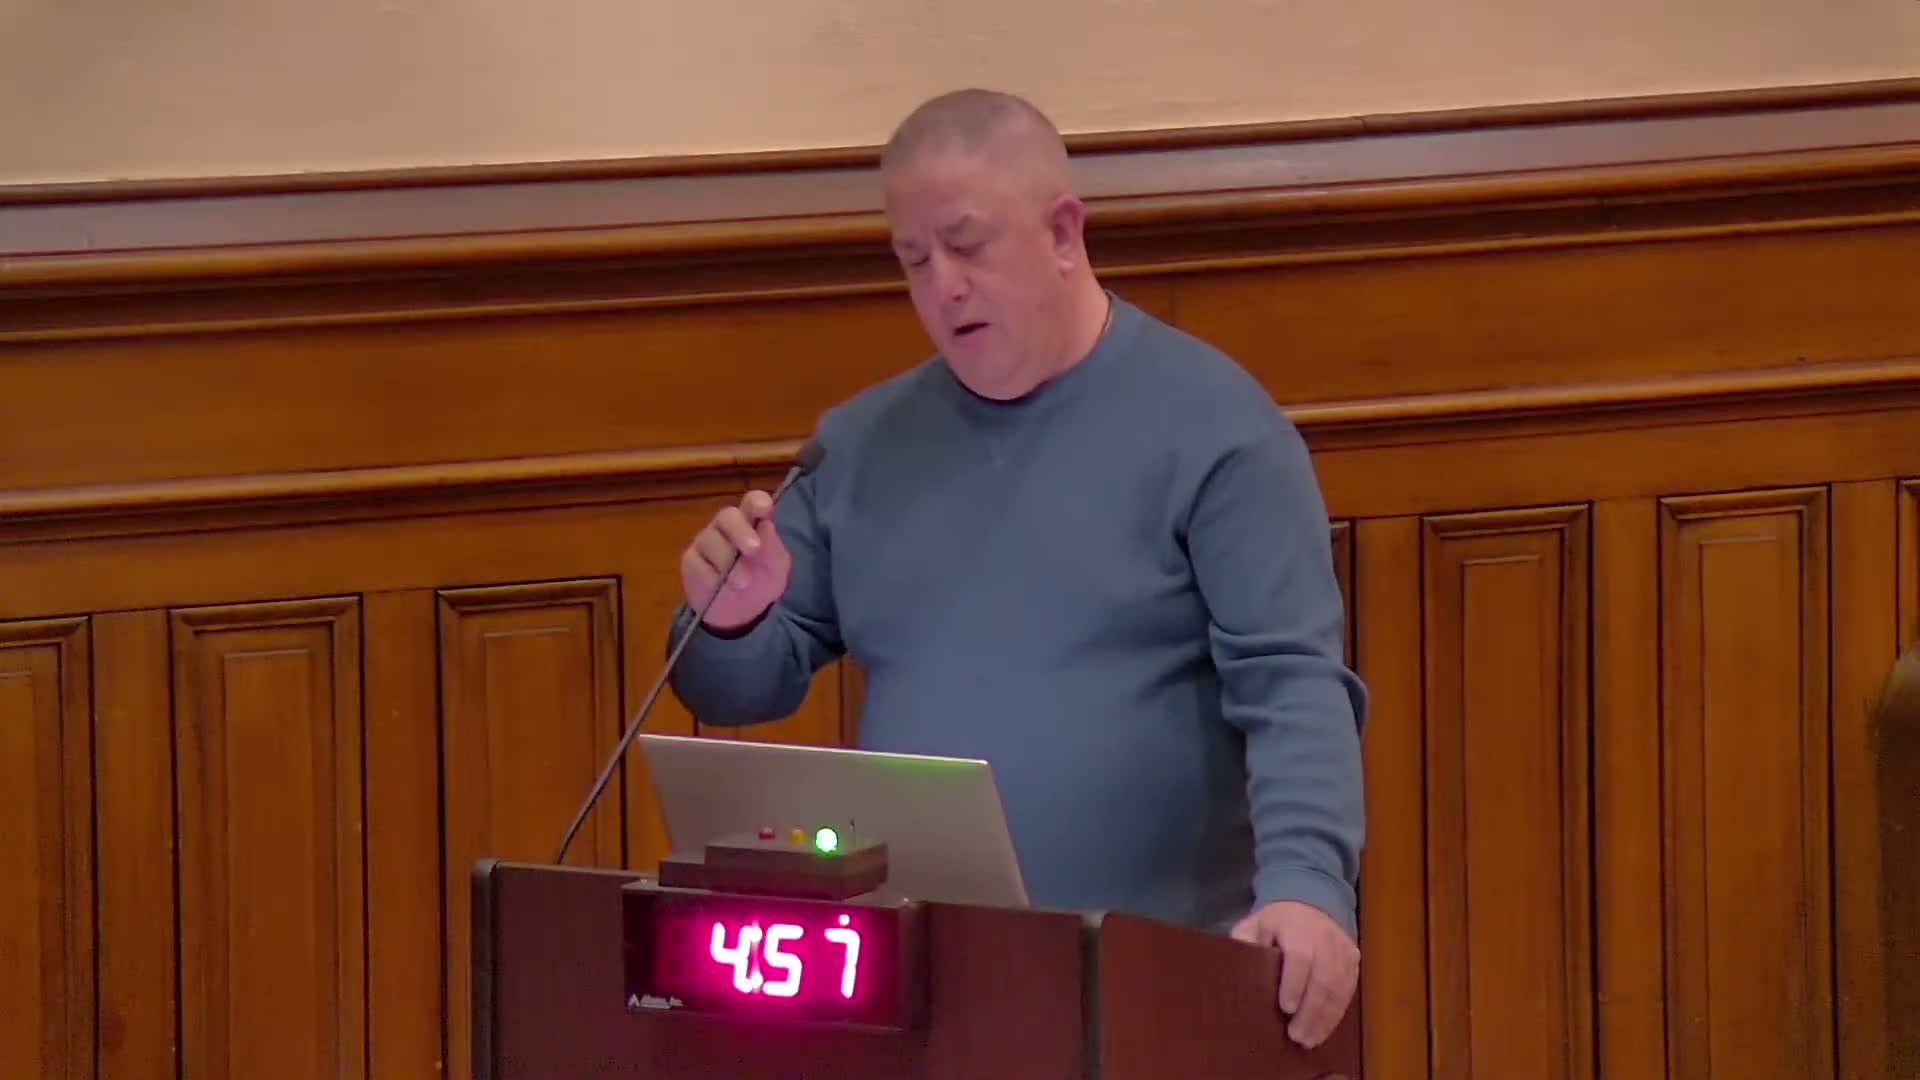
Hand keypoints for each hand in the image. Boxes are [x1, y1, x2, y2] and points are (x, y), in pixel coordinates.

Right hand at [679, 490, 791, 630]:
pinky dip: (712, 578)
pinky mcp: (691, 561)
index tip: (764, 508)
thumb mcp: (776, 567)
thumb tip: (766, 525)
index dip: (756, 502)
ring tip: (742, 583)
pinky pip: (698, 564)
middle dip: (741, 531)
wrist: (742, 613)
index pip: (752, 503)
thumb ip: (773, 546)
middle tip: (754, 549)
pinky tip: (720, 588)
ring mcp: (706, 541)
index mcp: (751, 522)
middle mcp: (726, 526)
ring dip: (728, 563)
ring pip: (711, 541)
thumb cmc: (761, 581)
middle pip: (727, 516)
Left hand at [1230, 900, 1358, 1048]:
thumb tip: (1238, 966)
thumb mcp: (1256, 923)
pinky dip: (1338, 1012)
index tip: (1285, 1008)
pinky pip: (1349, 989)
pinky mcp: (1353, 960)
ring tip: (1310, 1040)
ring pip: (1339, 988)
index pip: (1299, 957)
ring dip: (1325, 1018)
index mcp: (1297, 927)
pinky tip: (1324, 1029)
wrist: (1312, 901)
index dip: (1294, 984)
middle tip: (1297, 1036)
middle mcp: (1324, 938)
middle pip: (1323, 978)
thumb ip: (1246, 941)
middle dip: (1310, 1011)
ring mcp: (1342, 949)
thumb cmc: (1278, 921)